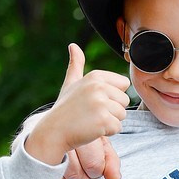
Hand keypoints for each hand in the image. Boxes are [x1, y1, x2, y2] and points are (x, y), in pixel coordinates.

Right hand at [24, 44, 129, 178]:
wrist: (53, 132)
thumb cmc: (65, 109)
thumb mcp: (70, 83)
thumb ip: (76, 65)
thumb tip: (73, 45)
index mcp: (95, 76)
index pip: (124, 84)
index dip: (112, 96)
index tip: (95, 100)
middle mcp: (99, 87)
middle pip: (125, 100)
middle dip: (112, 110)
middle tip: (92, 113)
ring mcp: (101, 103)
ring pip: (122, 115)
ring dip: (109, 122)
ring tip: (91, 121)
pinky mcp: (103, 120)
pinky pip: (117, 128)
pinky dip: (107, 132)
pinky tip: (91, 129)